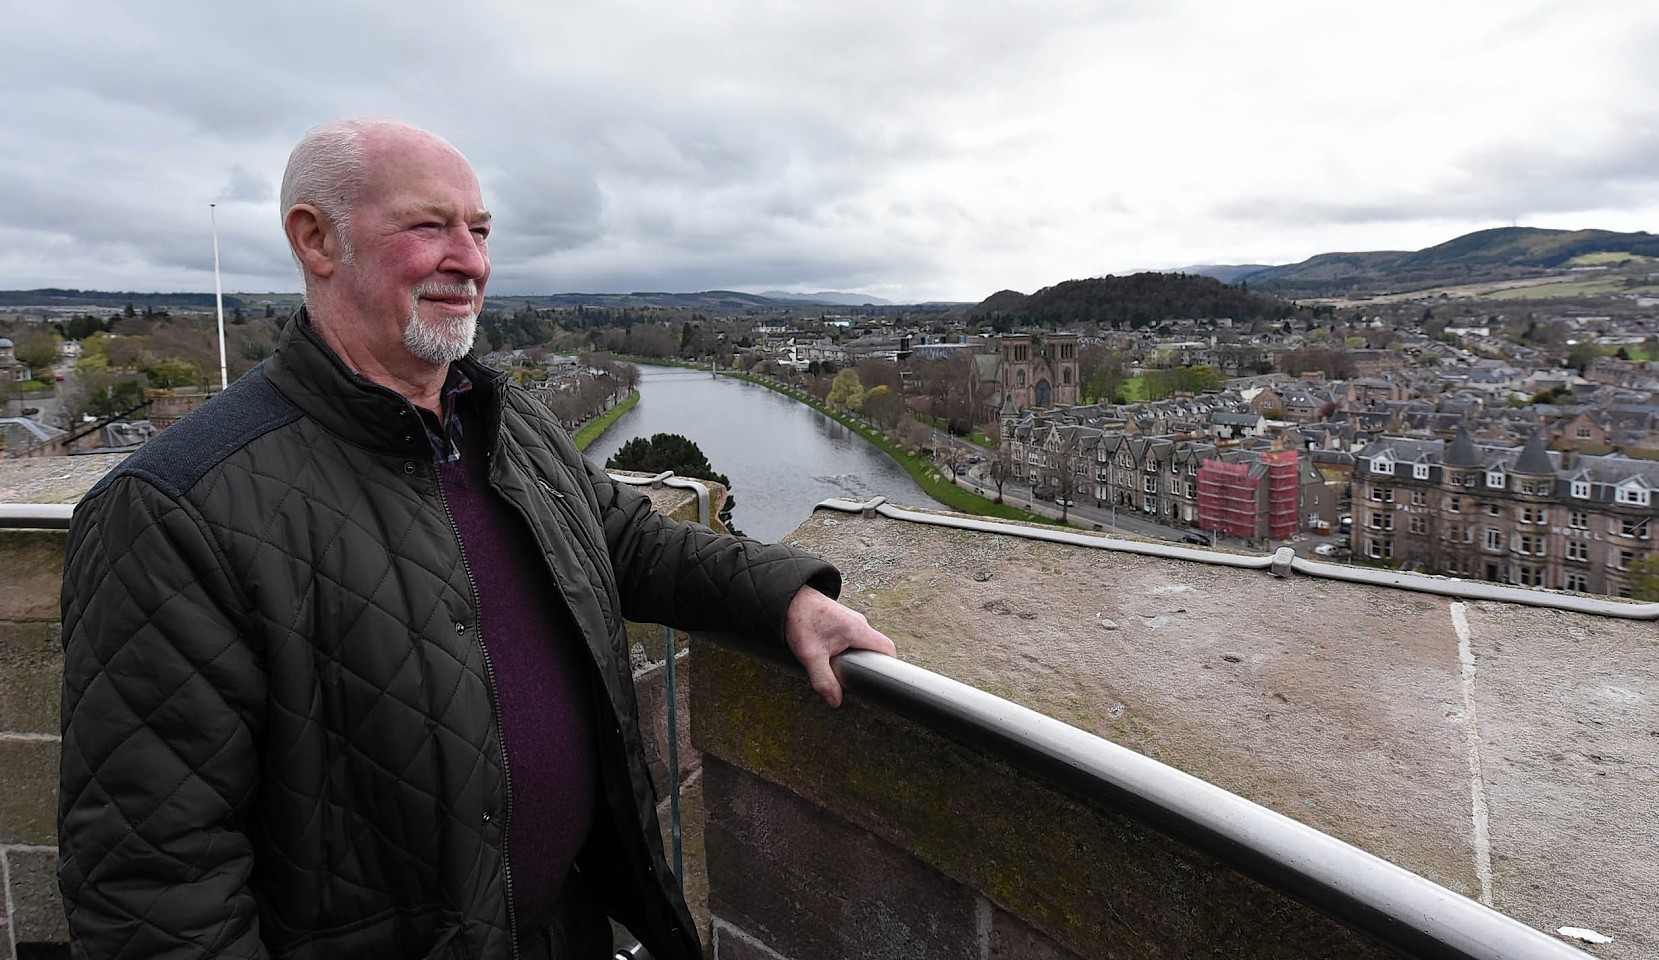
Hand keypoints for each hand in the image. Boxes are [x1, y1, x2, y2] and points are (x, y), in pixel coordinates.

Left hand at [783, 586, 896, 707]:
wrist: (788, 598)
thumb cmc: (801, 620)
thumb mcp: (811, 655)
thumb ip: (824, 680)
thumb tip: (835, 701)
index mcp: (859, 630)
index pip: (887, 649)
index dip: (888, 666)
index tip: (878, 680)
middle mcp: (859, 624)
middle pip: (875, 649)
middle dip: (867, 666)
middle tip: (853, 679)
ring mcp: (851, 621)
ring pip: (862, 644)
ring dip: (854, 658)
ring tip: (839, 668)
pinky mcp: (842, 621)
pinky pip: (852, 639)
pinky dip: (847, 650)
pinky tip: (831, 657)